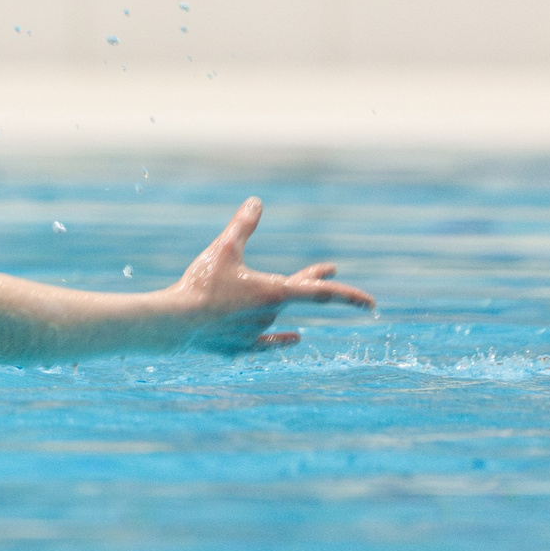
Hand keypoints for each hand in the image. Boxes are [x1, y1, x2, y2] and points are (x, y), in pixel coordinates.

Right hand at [168, 197, 374, 352]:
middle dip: (315, 281)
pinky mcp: (240, 348)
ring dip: (276, 301)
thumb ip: (242, 226)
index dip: (349, 296)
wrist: (177, 322)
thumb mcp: (223, 249)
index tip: (372, 304)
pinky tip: (295, 338)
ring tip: (276, 291)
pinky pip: (268, 344)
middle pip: (300, 296)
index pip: (321, 294)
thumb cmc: (202, 284)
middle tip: (330, 269)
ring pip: (273, 314)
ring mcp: (257, 334)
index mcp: (275, 292)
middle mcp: (272, 315)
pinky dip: (282, 339)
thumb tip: (256, 202)